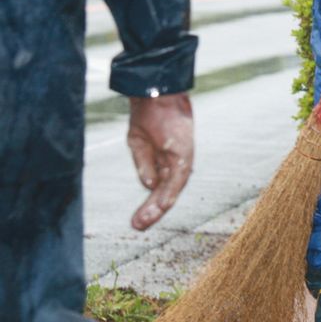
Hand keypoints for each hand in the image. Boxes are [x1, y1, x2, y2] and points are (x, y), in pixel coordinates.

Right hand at [127, 93, 193, 230]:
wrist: (156, 94)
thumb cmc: (150, 116)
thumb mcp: (139, 144)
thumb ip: (145, 165)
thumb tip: (148, 186)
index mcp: (164, 163)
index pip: (159, 189)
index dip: (149, 206)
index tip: (136, 222)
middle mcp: (175, 163)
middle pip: (166, 193)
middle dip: (152, 212)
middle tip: (137, 227)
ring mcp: (180, 158)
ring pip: (172, 188)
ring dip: (158, 206)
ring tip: (144, 222)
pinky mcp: (183, 152)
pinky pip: (178, 175)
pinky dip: (170, 190)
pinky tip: (163, 204)